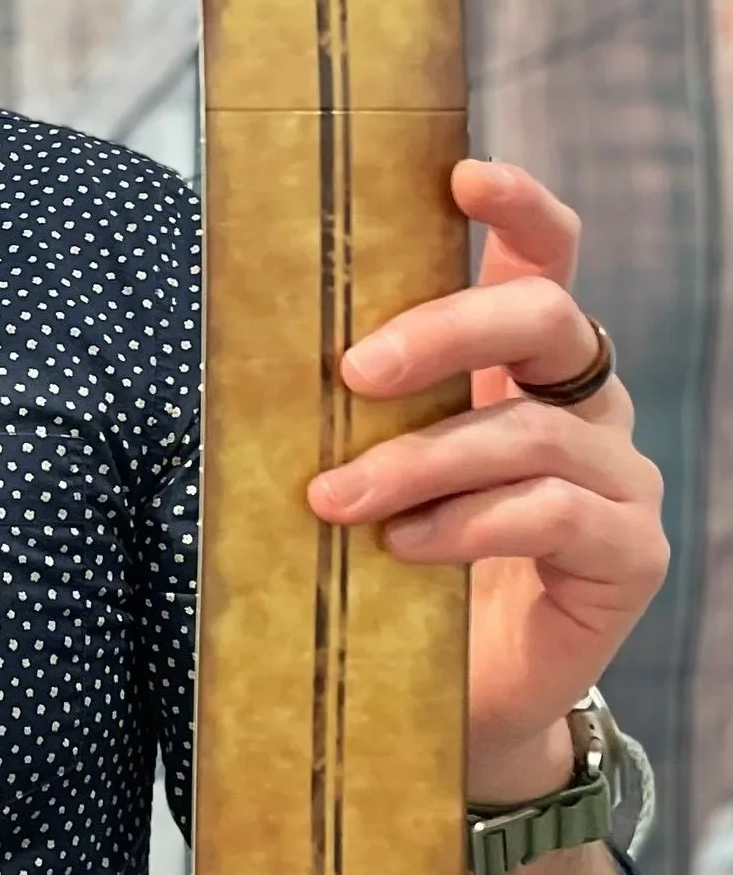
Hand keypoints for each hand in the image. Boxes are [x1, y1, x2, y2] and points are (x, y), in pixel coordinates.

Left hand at [305, 160, 667, 803]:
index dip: (518, 208)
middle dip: (445, 329)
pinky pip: (551, 517)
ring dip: (420, 459)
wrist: (458, 700)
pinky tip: (402, 548)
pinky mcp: (627, 555)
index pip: (546, 257)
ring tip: (336, 498)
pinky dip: (467, 526)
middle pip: (547, 320)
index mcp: (525, 361)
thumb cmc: (402, 562)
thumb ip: (353, 401)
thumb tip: (248, 333)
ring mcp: (618, 477)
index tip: (462, 174)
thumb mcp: (371, 461)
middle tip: (353, 370)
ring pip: (530, 432)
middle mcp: (586, 403)